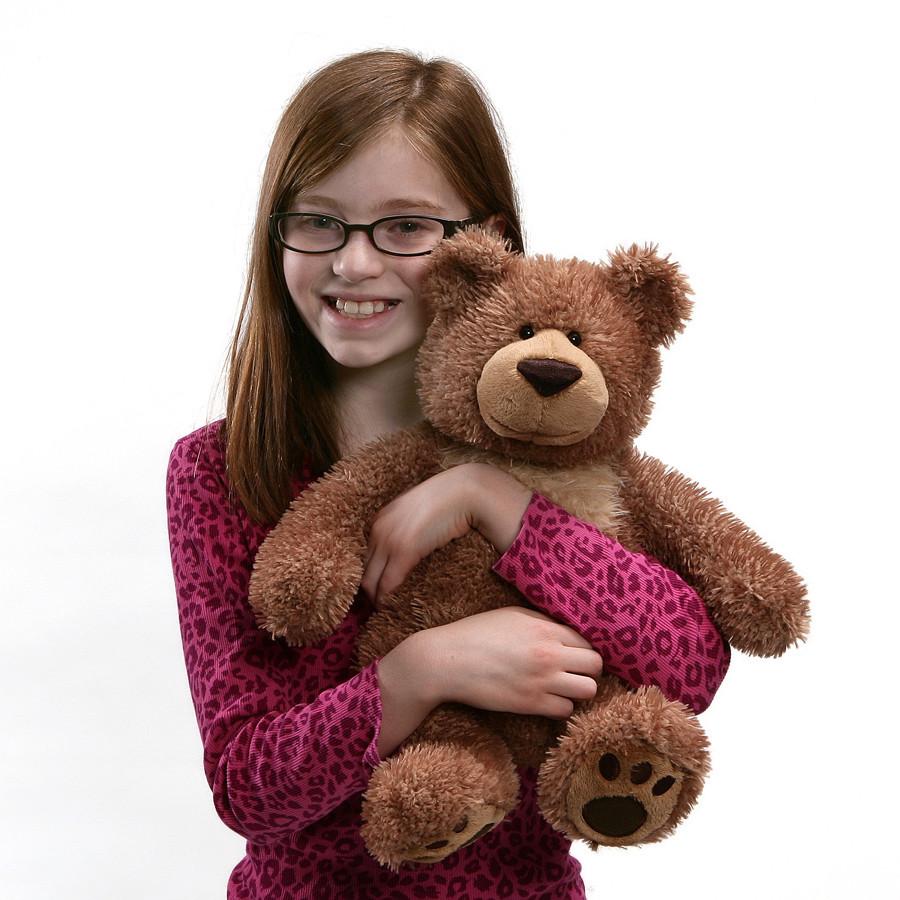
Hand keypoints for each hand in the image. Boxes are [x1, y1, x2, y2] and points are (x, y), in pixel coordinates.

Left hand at [361, 464, 532, 605]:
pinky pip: (388, 583)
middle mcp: (378, 529)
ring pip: (370, 579)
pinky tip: (388, 607)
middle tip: (372, 607)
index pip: (365, 554)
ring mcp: (389, 539)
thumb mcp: (419, 512)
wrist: (465, 491)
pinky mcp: (404, 551)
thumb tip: (412, 544)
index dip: (368, 573)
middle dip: (366, 589)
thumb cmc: (448, 500)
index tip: (372, 589)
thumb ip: (408, 526)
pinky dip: (385, 598)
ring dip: (374, 597)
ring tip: (380, 610)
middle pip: (363, 568)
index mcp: (381, 518)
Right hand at [416, 607, 602, 719]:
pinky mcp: (530, 704)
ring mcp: (542, 681)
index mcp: (545, 629)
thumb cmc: (476, 633)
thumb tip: (563, 631)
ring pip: (588, 690)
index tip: (575, 655)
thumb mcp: (512, 616)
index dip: (583, 649)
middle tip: (574, 672)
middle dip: (588, 670)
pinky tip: (548, 700)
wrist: (448, 660)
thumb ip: (542, 623)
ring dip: (578, 690)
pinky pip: (565, 710)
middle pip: (595, 666)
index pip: (588, 642)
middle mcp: (549, 655)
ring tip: (564, 688)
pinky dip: (561, 706)